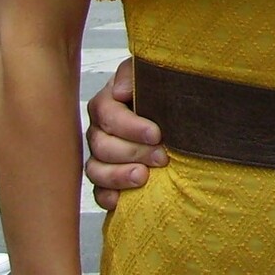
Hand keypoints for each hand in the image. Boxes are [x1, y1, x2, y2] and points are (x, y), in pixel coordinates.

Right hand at [84, 58, 166, 210]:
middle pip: (102, 145)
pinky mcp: (106, 181)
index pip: (107, 114)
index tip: (156, 134)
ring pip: (96, 170)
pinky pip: (98, 192)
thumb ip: (133, 75)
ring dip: (119, 176)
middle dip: (133, 152)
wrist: (178, 120)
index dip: (131, 126)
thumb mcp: (152, 76)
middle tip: (162, 157)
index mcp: (107, 104)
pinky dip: (108, 197)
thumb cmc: (162, 96)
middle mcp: (99, 131)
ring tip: (143, 177)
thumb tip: (118, 91)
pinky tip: (121, 200)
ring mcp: (100, 157)